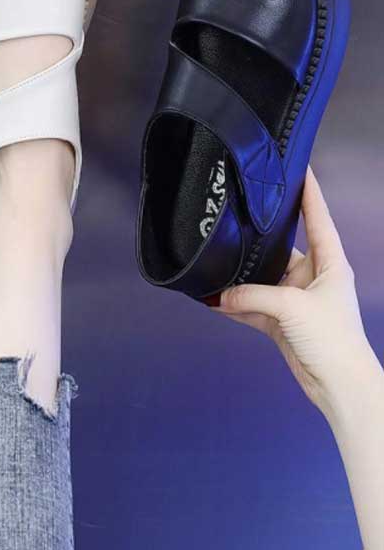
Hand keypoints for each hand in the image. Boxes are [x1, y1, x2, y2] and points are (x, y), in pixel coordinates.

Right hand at [216, 168, 380, 420]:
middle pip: (279, 249)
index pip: (317, 217)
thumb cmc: (333, 339)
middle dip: (256, 239)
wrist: (339, 387)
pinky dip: (234, 305)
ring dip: (239, 279)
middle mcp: (311, 276)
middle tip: (233, 217)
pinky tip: (213, 299)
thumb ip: (251, 296)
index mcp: (329, 263)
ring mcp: (294, 299)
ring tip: (213, 263)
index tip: (297, 166)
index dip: (308, 192)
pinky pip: (251, 305)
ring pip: (260, 280)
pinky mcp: (281, 321)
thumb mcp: (292, 307)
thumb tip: (218, 296)